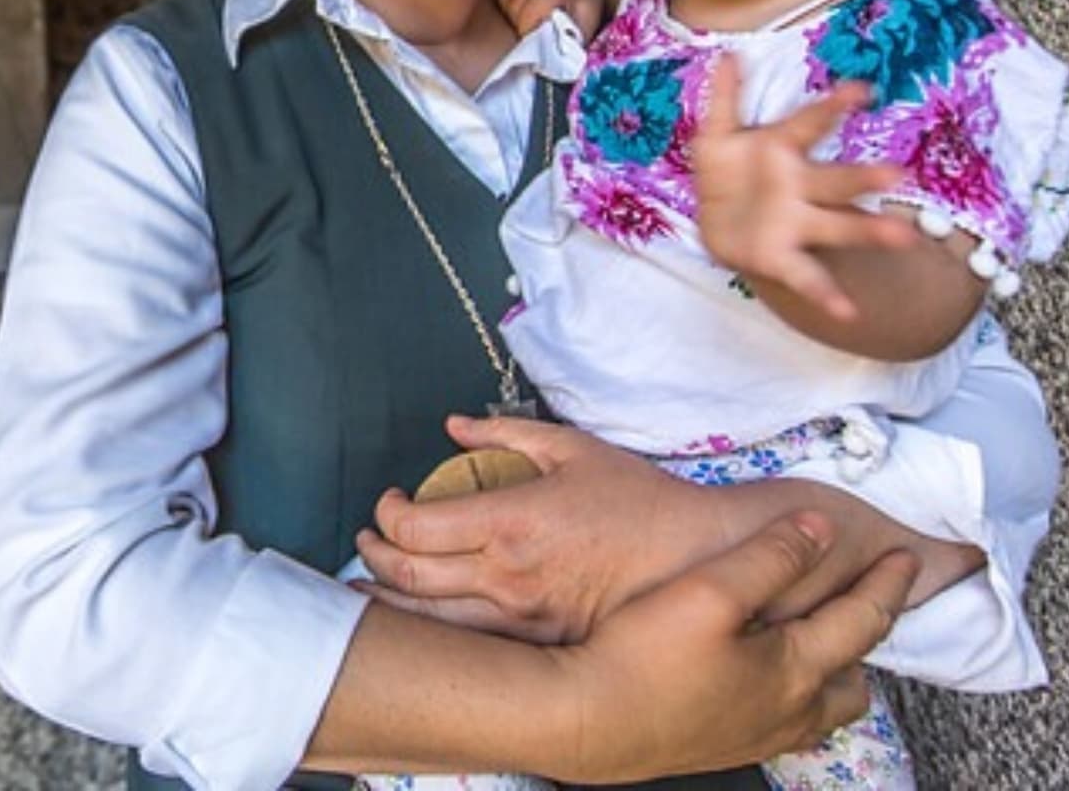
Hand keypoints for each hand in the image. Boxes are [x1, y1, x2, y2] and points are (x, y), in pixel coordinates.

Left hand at [354, 416, 725, 642]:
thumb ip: (505, 431)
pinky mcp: (541, 644)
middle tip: (367, 542)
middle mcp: (507, 576)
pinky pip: (473, 643)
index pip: (414, 530)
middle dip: (372, 560)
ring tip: (373, 588)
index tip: (388, 502)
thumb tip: (453, 425)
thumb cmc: (638, 499)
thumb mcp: (572, 448)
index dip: (385, 517)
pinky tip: (426, 617)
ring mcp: (523, 618)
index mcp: (509, 522)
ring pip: (431, 625)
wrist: (700, 559)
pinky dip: (437, 630)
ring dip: (392, 606)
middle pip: (408, 580)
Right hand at [542, 513, 917, 780]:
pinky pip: (785, 727)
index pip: (863, 620)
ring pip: (822, 713)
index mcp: (796, 669)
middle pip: (854, 682)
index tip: (906, 558)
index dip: (888, 584)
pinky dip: (795, 698)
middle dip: (866, 640)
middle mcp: (789, 712)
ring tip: (816, 645)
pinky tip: (762, 682)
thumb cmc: (643, 655)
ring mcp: (756, 738)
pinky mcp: (722, 748)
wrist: (586, 720)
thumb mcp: (710, 590)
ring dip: (831, 675)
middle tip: (864, 604)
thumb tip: (820, 528)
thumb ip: (771, 557)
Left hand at [692, 54, 916, 322]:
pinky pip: (808, 277)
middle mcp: (799, 188)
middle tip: (900, 173)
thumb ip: (724, 97)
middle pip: (837, 180)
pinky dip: (827, 295)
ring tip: (905, 238)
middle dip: (865, 177)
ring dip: (871, 232)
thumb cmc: (727, 173)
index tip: (860, 90)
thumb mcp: (717, 135)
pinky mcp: (783, 256)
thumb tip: (727, 53)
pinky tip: (849, 313)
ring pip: (839, 227)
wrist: (716, 224)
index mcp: (782, 151)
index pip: (810, 123)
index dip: (833, 106)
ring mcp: (796, 224)